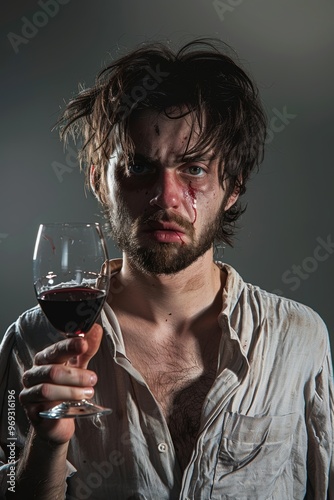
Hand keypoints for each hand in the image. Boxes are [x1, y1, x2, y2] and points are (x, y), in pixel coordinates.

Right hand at [19, 323, 102, 444]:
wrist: (59, 420)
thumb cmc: (67, 389)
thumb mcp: (80, 367)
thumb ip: (87, 350)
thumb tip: (96, 329)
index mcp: (45, 359)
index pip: (56, 349)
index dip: (69, 346)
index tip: (83, 344)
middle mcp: (34, 373)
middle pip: (53, 370)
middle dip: (76, 374)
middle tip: (93, 379)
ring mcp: (30, 391)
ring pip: (47, 388)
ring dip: (71, 390)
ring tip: (88, 393)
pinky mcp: (30, 410)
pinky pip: (44, 406)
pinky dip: (61, 403)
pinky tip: (74, 405)